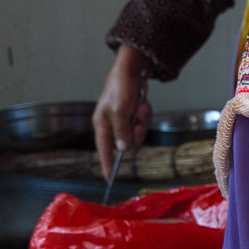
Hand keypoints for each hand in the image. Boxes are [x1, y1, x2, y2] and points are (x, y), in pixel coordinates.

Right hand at [93, 45, 152, 178]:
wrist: (134, 69)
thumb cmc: (122, 87)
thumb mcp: (120, 110)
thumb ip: (121, 131)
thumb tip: (122, 150)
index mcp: (102, 124)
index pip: (103, 150)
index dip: (107, 164)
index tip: (109, 179)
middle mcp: (112, 125)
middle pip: (126, 144)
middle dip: (136, 131)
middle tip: (137, 117)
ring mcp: (123, 121)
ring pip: (137, 134)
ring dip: (142, 121)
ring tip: (140, 107)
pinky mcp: (133, 116)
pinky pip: (142, 124)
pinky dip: (145, 114)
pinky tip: (143, 103)